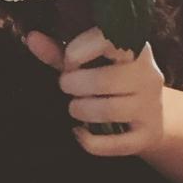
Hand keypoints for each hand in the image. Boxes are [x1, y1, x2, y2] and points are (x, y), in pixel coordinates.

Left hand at [25, 27, 165, 156]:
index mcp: (134, 49)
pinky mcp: (148, 136)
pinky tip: (79, 132)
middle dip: (73, 84)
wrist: (150, 114)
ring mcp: (151, 107)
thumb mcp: (88, 62)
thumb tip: (31, 38)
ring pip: (109, 111)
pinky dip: (89, 141)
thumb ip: (59, 51)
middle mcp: (148, 76)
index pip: (109, 40)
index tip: (68, 60)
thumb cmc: (111, 79)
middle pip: (104, 81)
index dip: (78, 51)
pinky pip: (114, 144)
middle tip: (66, 86)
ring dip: (81, 110)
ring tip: (75, 107)